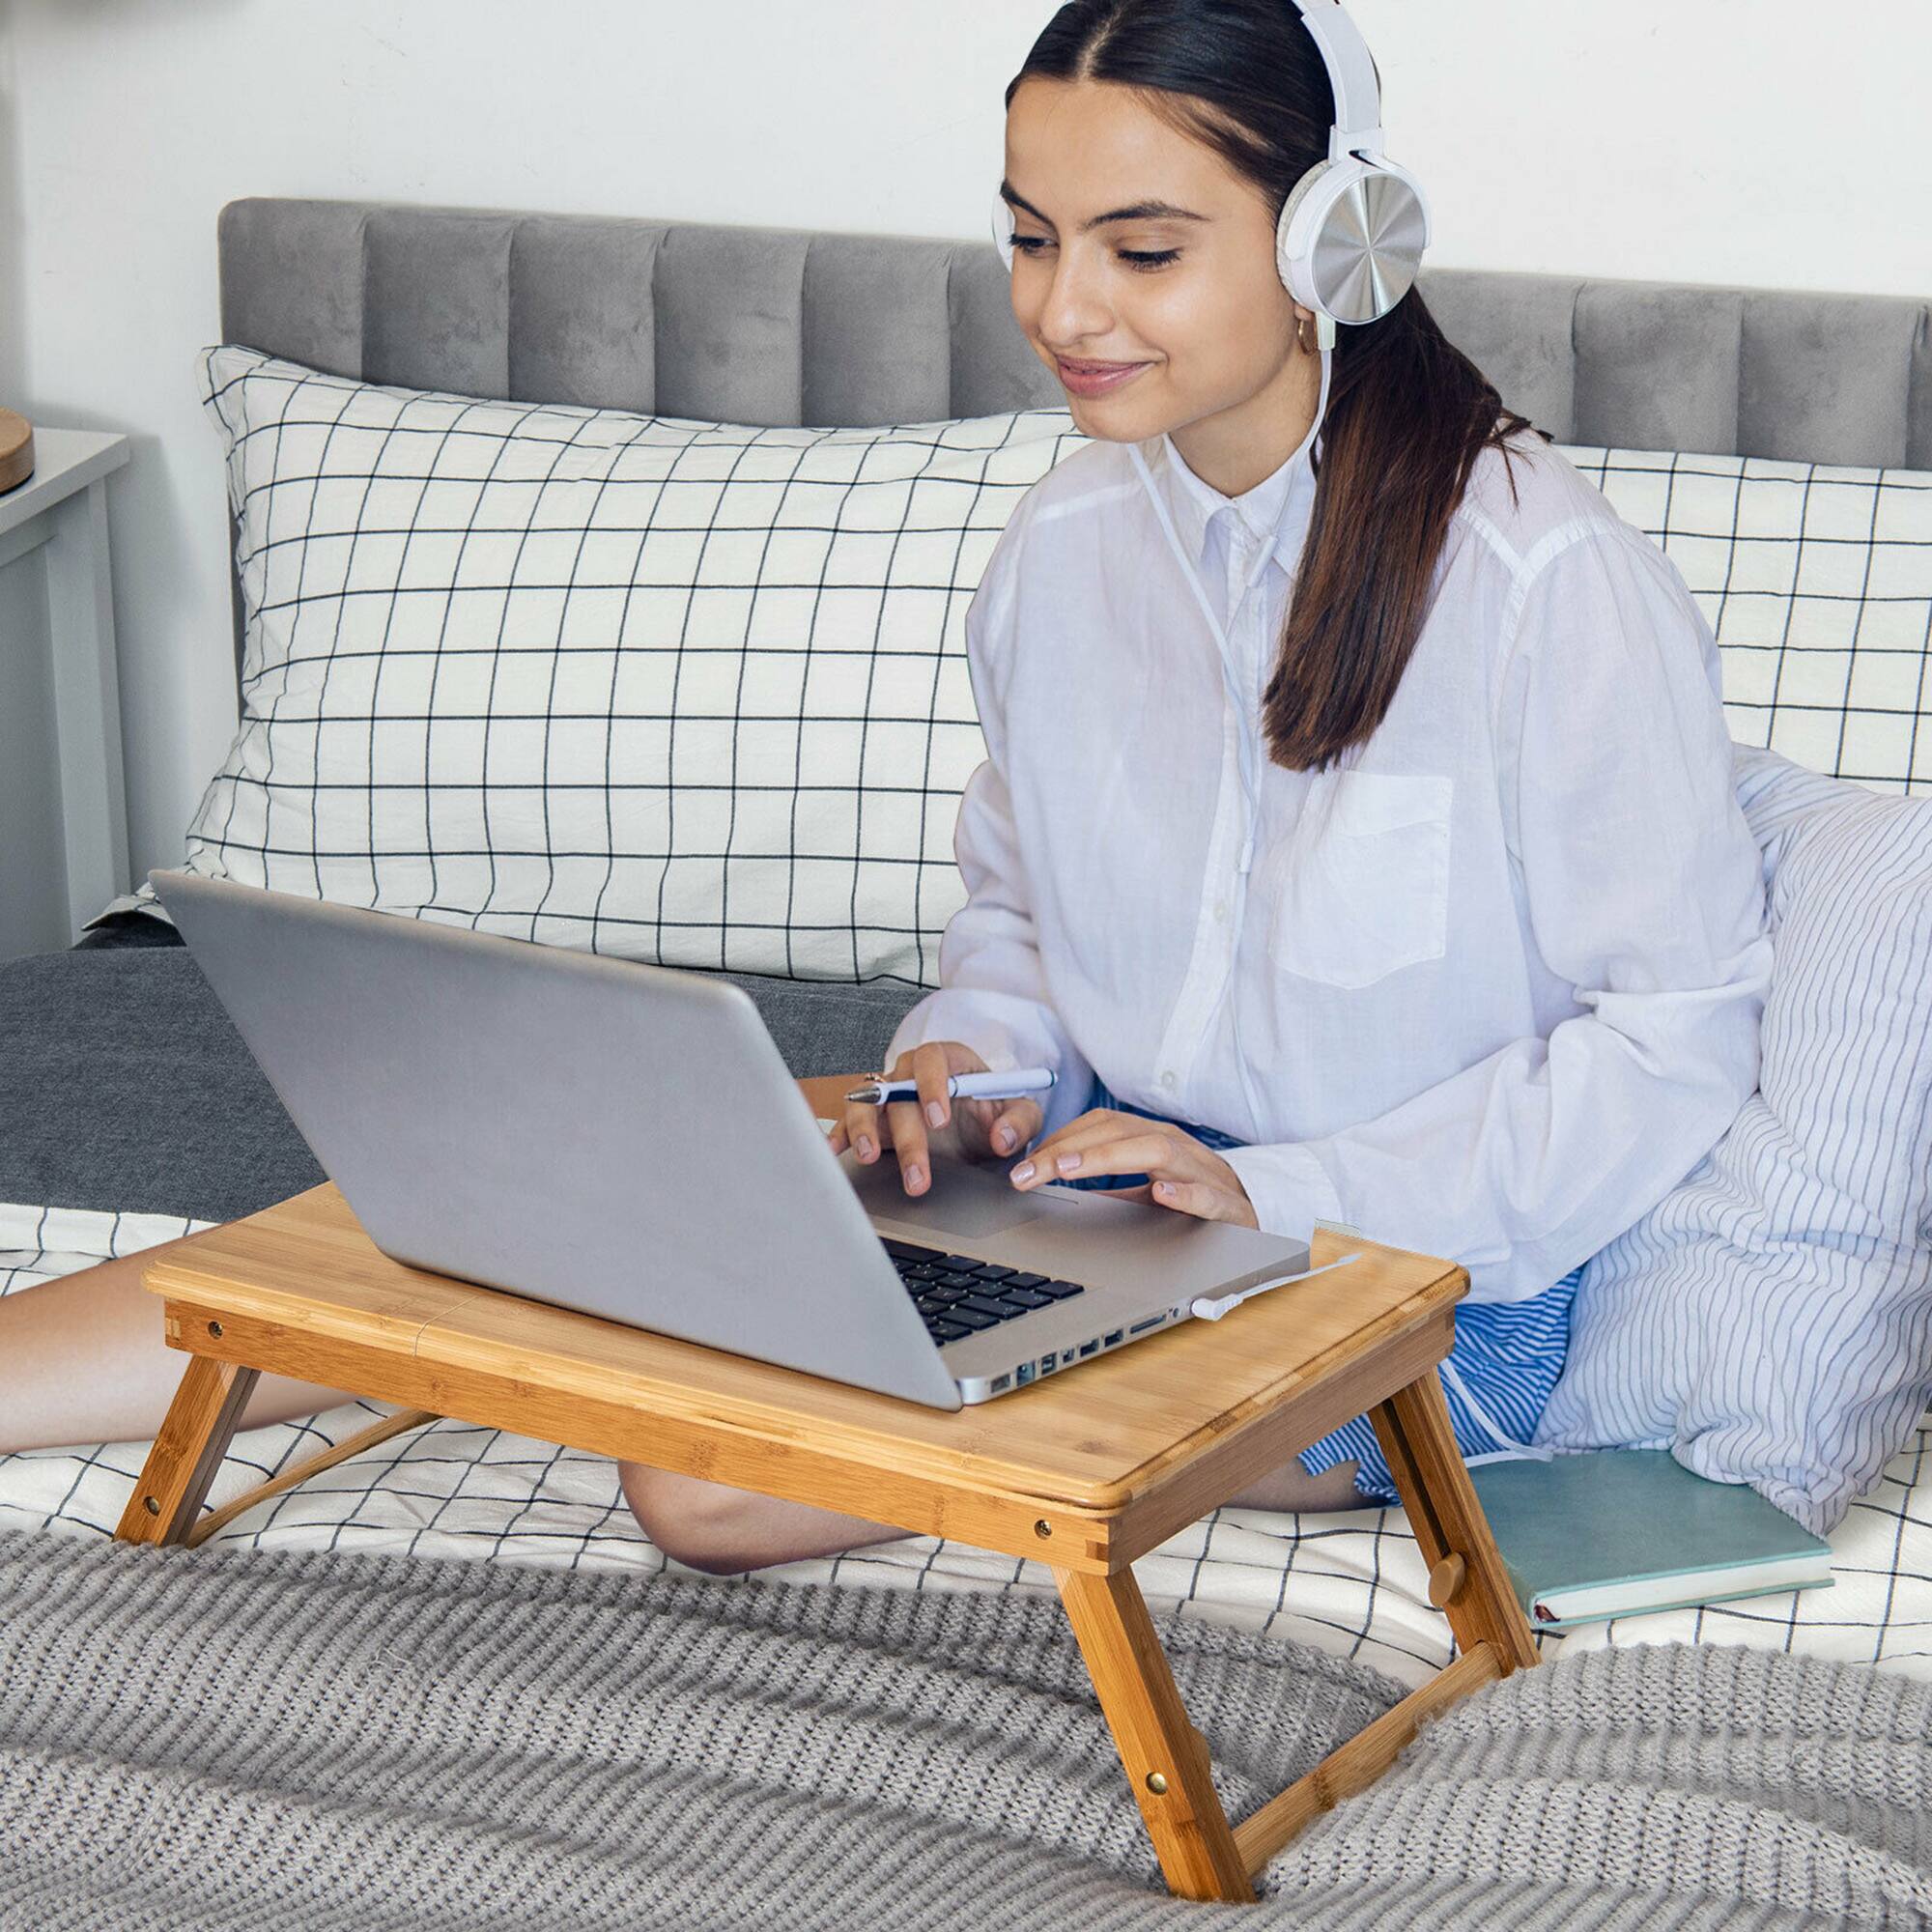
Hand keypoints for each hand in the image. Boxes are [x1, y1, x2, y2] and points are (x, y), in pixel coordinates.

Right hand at [825, 1042, 1044, 1198]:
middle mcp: (912, 1072)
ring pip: (867, 1102)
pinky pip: (849, 1120)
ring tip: (867, 1157)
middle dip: (907, 1135)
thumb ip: (1019, 1122)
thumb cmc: (995, 1112)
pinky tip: (833, 1150)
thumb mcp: (1021, 1114)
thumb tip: (1002, 1137)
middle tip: (918, 1173)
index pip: (933, 1059)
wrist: (977, 1129)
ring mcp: (889, 1094)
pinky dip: (839, 1133)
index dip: (932, 1084)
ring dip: (864, 1130)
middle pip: (899, 1090)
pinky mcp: (873, 1118)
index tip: (939, 1118)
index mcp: (950, 1060)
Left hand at [1005, 1109, 1259, 1227]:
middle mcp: (1177, 1147)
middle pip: (1118, 1134)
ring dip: (1108, 1159)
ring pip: (1157, 1151)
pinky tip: (1160, 1195)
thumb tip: (1056, 1189)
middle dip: (1068, 1151)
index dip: (1060, 1139)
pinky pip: (1207, 1196)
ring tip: (1069, 1169)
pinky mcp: (1230, 1207)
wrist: (1259, 1215)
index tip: (1023, 1164)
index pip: (1101, 1126)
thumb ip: (1108, 1188)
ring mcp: (1204, 1172)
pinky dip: (1184, 1193)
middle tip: (1028, 1172)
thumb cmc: (1197, 1197)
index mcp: (1153, 1140)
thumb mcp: (1145, 1190)